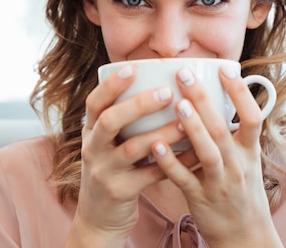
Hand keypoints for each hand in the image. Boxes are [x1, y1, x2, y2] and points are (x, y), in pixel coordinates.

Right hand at [71, 65, 186, 245]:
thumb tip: (161, 84)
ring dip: (160, 134)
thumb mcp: (108, 143)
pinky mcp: (120, 192)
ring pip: (132, 149)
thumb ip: (124, 120)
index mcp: (90, 131)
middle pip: (109, 121)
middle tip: (167, 93)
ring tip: (185, 123)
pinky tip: (194, 153)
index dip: (111, 85)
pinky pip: (150, 175)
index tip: (132, 68)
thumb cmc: (113, 168)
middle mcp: (92, 149)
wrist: (100, 217)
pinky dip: (173, 163)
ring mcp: (104, 171)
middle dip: (138, 105)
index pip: (94, 102)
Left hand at [150, 66, 283, 247]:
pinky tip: (156, 145)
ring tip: (176, 103)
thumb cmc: (241, 190)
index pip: (252, 117)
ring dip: (191, 127)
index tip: (226, 68)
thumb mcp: (248, 160)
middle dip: (203, 100)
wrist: (245, 235)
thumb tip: (222, 97)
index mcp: (250, 151)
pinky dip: (170, 162)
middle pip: (222, 128)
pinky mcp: (200, 198)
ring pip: (207, 152)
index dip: (240, 93)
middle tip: (184, 73)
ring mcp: (219, 182)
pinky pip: (184, 178)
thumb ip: (236, 133)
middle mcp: (238, 164)